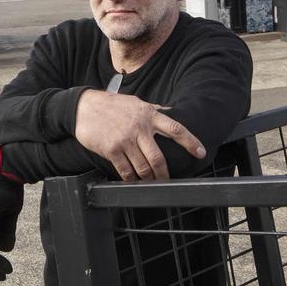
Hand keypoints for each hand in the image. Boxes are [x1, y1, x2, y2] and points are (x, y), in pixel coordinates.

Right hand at [74, 90, 205, 181]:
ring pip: (143, 168)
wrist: (85, 107)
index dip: (190, 141)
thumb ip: (153, 110)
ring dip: (149, 179)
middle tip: (168, 180)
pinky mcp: (112, 150)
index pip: (175, 128)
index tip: (201, 153)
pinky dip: (132, 179)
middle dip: (165, 174)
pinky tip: (133, 181)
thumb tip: (171, 113)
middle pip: (159, 157)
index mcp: (149, 114)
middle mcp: (140, 127)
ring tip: (151, 182)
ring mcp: (126, 139)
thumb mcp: (136, 103)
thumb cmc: (113, 105)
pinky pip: (126, 171)